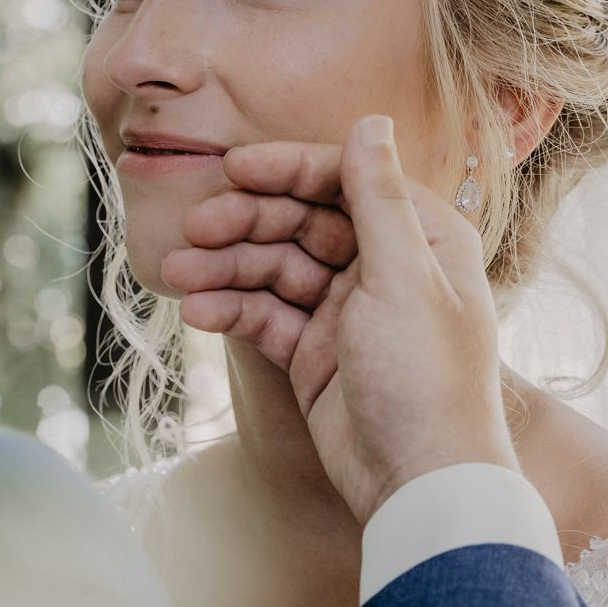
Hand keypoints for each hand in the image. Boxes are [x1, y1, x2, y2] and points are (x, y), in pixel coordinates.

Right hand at [162, 115, 516, 522]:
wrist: (420, 486)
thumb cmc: (428, 379)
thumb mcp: (404, 278)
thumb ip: (380, 198)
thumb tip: (372, 120)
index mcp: (420, 238)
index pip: (345, 181)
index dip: (288, 170)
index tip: (234, 168)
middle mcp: (383, 266)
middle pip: (301, 222)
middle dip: (246, 223)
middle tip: (194, 231)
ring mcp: (345, 311)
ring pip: (274, 268)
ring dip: (226, 268)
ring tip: (179, 276)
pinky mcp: (315, 353)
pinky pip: (264, 314)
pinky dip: (231, 310)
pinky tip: (197, 312)